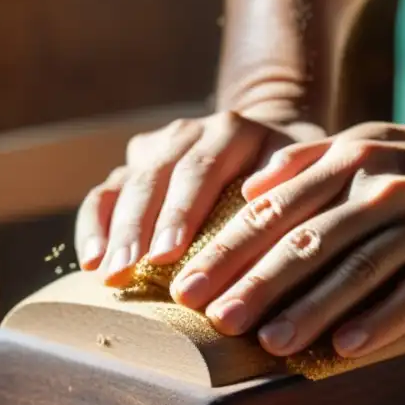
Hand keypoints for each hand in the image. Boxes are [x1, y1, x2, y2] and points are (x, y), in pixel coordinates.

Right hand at [75, 101, 325, 283]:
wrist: (272, 142)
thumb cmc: (301, 174)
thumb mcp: (313, 173)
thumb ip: (298, 188)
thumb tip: (271, 215)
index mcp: (232, 130)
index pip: (201, 169)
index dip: (181, 212)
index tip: (168, 254)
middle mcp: (188, 132)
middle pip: (156, 179)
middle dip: (138, 229)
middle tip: (127, 273)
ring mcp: (157, 148)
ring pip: (125, 185)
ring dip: (114, 232)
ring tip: (108, 274)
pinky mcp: (135, 167)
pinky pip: (104, 194)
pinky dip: (94, 226)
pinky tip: (91, 261)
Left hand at [169, 120, 404, 358]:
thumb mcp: (367, 145)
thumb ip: (307, 164)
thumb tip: (247, 189)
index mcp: (350, 159)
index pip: (277, 209)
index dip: (229, 249)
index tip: (186, 286)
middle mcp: (382, 186)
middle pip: (310, 239)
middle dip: (258, 282)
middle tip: (215, 321)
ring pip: (360, 266)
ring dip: (313, 307)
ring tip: (271, 344)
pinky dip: (383, 318)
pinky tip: (348, 347)